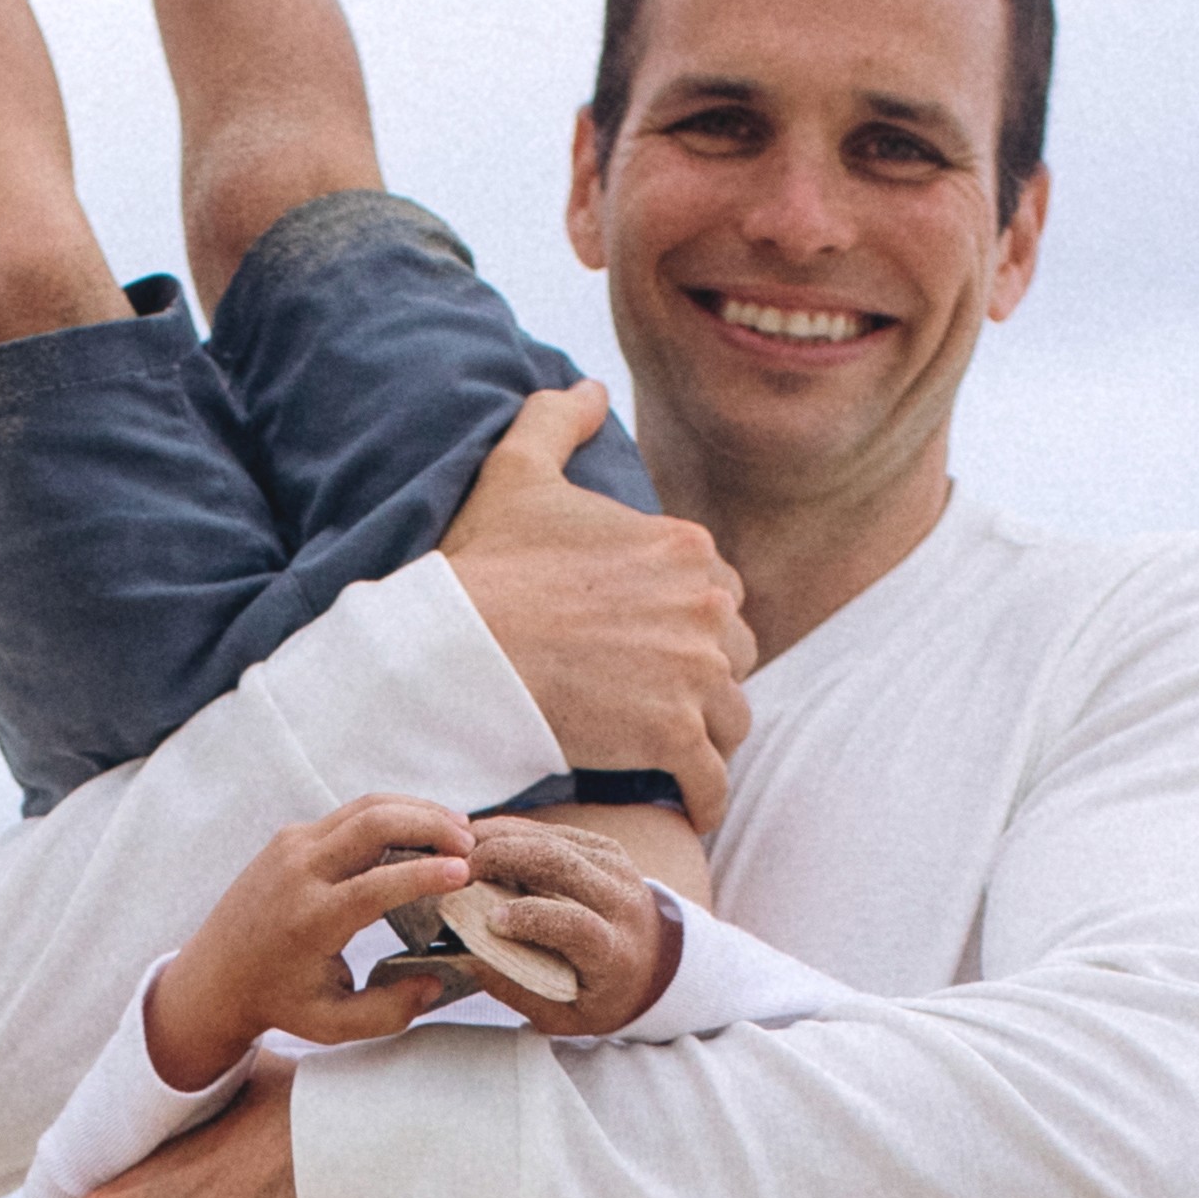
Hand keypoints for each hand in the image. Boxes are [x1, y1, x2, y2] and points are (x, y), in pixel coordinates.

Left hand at [142, 795, 513, 1096]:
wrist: (213, 976)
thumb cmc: (279, 1003)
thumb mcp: (334, 1025)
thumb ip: (389, 1011)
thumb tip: (436, 980)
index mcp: (310, 920)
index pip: (376, 884)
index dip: (425, 874)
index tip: (465, 873)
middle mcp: (298, 872)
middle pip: (374, 823)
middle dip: (431, 824)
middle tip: (471, 844)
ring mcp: (292, 846)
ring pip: (366, 807)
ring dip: (417, 811)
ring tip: (458, 831)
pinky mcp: (292, 837)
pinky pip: (351, 814)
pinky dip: (393, 815)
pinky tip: (423, 832)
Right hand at [421, 811, 683, 1034]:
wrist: (654, 962)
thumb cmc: (601, 995)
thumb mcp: (564, 1015)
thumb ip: (518, 990)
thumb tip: (469, 957)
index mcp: (615, 953)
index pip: (576, 924)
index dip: (531, 916)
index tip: (491, 920)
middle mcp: (621, 903)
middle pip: (560, 864)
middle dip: (501, 859)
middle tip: (456, 870)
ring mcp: (615, 869)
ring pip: (552, 839)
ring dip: (500, 838)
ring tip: (459, 851)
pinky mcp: (604, 849)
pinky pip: (554, 831)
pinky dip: (513, 831)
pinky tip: (482, 840)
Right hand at [440, 384, 751, 824]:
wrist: (464, 649)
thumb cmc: (487, 566)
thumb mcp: (518, 471)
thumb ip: (558, 419)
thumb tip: (591, 389)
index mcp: (685, 547)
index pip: (720, 593)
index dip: (693, 622)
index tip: (659, 647)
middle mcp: (705, 607)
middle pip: (734, 655)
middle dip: (706, 677)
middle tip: (664, 701)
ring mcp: (694, 674)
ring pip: (730, 717)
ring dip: (707, 737)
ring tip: (674, 755)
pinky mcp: (674, 736)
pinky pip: (712, 778)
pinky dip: (705, 797)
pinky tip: (690, 809)